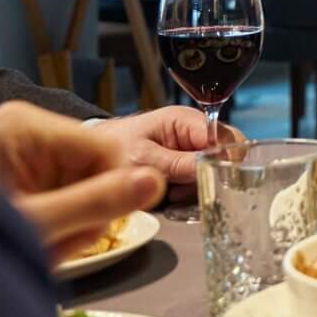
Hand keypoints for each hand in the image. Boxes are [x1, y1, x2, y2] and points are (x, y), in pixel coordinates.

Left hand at [0, 100, 161, 264]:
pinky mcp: (31, 168)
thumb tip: (154, 182)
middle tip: (55, 242)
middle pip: (98, 167)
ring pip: (91, 183)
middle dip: (86, 211)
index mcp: (23, 125)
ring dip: (77, 222)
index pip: (104, 148)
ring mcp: (28, 148)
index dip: (111, 191)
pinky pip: (75, 191)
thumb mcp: (38, 225)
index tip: (87, 229)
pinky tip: (43, 238)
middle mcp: (26, 127)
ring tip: (43, 244)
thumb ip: (95, 203)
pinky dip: (66, 222)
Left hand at [93, 105, 238, 188]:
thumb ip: (178, 163)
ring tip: (170, 193)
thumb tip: (212, 168)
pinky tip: (171, 195)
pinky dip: (187, 194)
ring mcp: (190, 150)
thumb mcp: (143, 158)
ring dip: (195, 189)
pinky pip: (199, 183)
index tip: (215, 181)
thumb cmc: (112, 150)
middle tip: (182, 189)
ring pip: (213, 174)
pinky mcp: (185, 167)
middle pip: (224, 157)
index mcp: (185, 121)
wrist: (90, 160)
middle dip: (208, 178)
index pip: (225, 137)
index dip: (226, 160)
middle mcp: (193, 133)